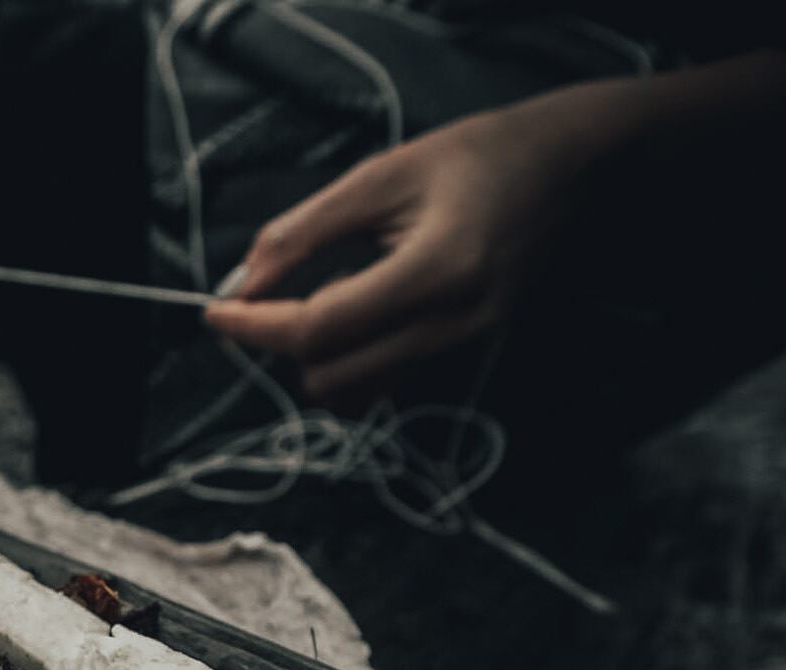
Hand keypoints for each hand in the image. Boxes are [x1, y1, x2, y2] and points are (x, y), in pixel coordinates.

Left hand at [204, 100, 599, 407]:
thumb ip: (303, 233)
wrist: (570, 172)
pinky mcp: (468, 358)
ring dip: (316, 360)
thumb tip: (244, 282)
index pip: (319, 329)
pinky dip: (352, 360)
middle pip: (331, 379)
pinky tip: (356, 311)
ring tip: (316, 299)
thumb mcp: (380, 176)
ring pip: (357, 394)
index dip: (254, 327)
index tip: (215, 313)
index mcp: (437, 272)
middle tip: (263, 302)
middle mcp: (457, 326)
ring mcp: (467, 350)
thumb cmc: (477, 160)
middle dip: (283, 347)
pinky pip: (388, 383)